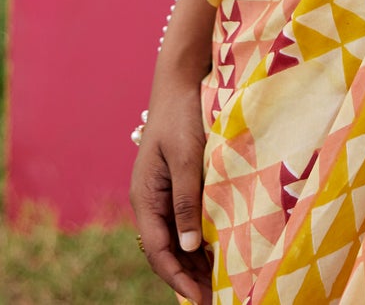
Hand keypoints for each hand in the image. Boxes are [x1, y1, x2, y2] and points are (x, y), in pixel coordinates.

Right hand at [129, 78, 212, 304]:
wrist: (181, 81)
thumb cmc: (182, 115)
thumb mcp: (187, 158)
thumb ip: (187, 201)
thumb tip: (191, 247)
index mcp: (145, 197)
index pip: (158, 251)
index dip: (179, 279)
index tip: (200, 299)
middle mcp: (150, 200)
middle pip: (166, 251)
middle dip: (188, 277)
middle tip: (216, 298)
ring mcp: (162, 194)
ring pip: (175, 239)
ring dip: (194, 262)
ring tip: (219, 283)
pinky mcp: (176, 184)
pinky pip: (183, 222)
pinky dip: (198, 241)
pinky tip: (216, 251)